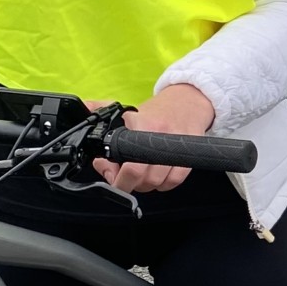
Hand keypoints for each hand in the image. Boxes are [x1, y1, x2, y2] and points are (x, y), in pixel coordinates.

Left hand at [97, 83, 217, 194]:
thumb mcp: (125, 113)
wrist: (188, 100)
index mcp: (142, 125)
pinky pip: (174, 182)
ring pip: (157, 183)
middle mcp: (160, 136)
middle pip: (143, 178)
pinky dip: (164, 184)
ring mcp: (177, 148)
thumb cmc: (155, 112)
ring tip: (141, 174)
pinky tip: (158, 174)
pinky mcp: (190, 155)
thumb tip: (96, 148)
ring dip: (147, 185)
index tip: (111, 173)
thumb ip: (103, 125)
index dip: (116, 176)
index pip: (130, 165)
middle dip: (130, 183)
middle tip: (125, 176)